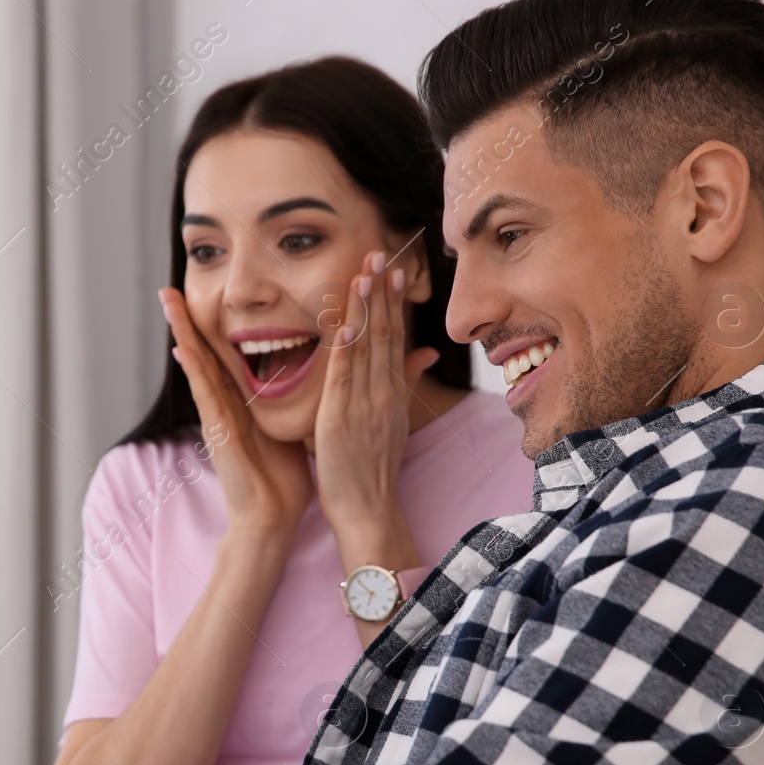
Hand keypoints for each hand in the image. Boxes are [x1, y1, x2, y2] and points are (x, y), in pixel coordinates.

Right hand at [159, 287, 311, 545]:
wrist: (271, 520)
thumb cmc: (283, 483)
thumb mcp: (290, 431)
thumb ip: (291, 408)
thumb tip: (315, 386)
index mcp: (241, 405)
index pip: (225, 356)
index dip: (214, 326)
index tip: (206, 295)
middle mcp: (224, 407)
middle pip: (203, 354)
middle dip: (186, 321)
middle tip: (169, 287)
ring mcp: (217, 419)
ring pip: (197, 366)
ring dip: (181, 333)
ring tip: (167, 301)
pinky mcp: (217, 433)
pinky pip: (204, 396)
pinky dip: (193, 372)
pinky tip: (182, 348)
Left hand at [313, 249, 437, 552]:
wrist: (368, 510)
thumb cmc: (373, 469)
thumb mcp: (393, 422)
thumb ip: (403, 383)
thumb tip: (422, 353)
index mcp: (391, 392)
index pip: (393, 337)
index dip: (392, 302)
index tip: (393, 268)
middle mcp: (382, 393)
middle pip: (384, 334)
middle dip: (382, 293)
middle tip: (381, 254)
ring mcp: (364, 405)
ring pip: (365, 349)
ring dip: (364, 309)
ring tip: (365, 273)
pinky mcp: (341, 419)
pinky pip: (344, 377)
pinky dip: (344, 349)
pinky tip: (345, 322)